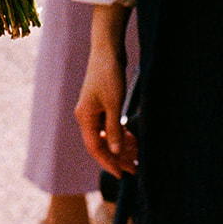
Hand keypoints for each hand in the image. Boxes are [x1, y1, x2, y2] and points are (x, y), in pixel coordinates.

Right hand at [76, 25, 136, 178]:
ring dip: (121, 147)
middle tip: (135, 169)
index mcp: (85, 117)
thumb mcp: (114, 104)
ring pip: (108, 136)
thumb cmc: (108, 74)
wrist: (107, 49)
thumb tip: (116, 152)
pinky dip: (121, 134)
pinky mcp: (103, 104)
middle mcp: (87, 116)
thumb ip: (115, 129)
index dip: (108, 163)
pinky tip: (134, 141)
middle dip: (117, 158)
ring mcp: (94, 110)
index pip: (95, 147)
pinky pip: (111, 126)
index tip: (121, 174)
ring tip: (138, 157)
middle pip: (101, 144)